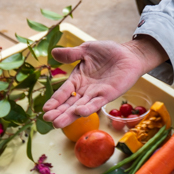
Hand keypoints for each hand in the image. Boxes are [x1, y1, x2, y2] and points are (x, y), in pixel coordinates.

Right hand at [42, 36, 167, 128]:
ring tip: (58, 124)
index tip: (45, 109)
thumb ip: (72, 54)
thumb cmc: (108, 52)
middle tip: (48, 120)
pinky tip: (79, 113)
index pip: (63, 92)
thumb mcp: (87, 50)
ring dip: (70, 115)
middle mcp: (84, 90)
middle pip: (69, 103)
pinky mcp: (108, 95)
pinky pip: (96, 103)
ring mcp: (96, 94)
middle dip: (59, 112)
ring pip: (80, 107)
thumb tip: (53, 52)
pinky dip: (88, 108)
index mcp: (77, 79)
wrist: (129, 54)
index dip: (55, 101)